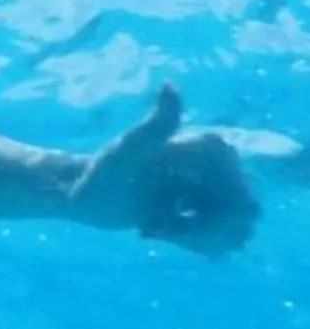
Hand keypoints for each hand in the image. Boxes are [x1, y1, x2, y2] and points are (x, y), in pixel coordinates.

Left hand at [69, 84, 258, 254]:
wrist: (84, 194)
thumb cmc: (101, 172)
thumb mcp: (126, 152)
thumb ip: (154, 124)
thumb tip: (169, 85)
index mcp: (215, 150)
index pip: (243, 205)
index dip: (212, 224)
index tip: (173, 217)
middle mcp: (223, 165)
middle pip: (241, 221)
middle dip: (202, 233)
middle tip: (159, 226)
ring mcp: (216, 186)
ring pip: (233, 233)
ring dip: (194, 239)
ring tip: (157, 225)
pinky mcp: (205, 206)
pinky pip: (222, 239)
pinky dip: (192, 243)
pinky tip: (160, 228)